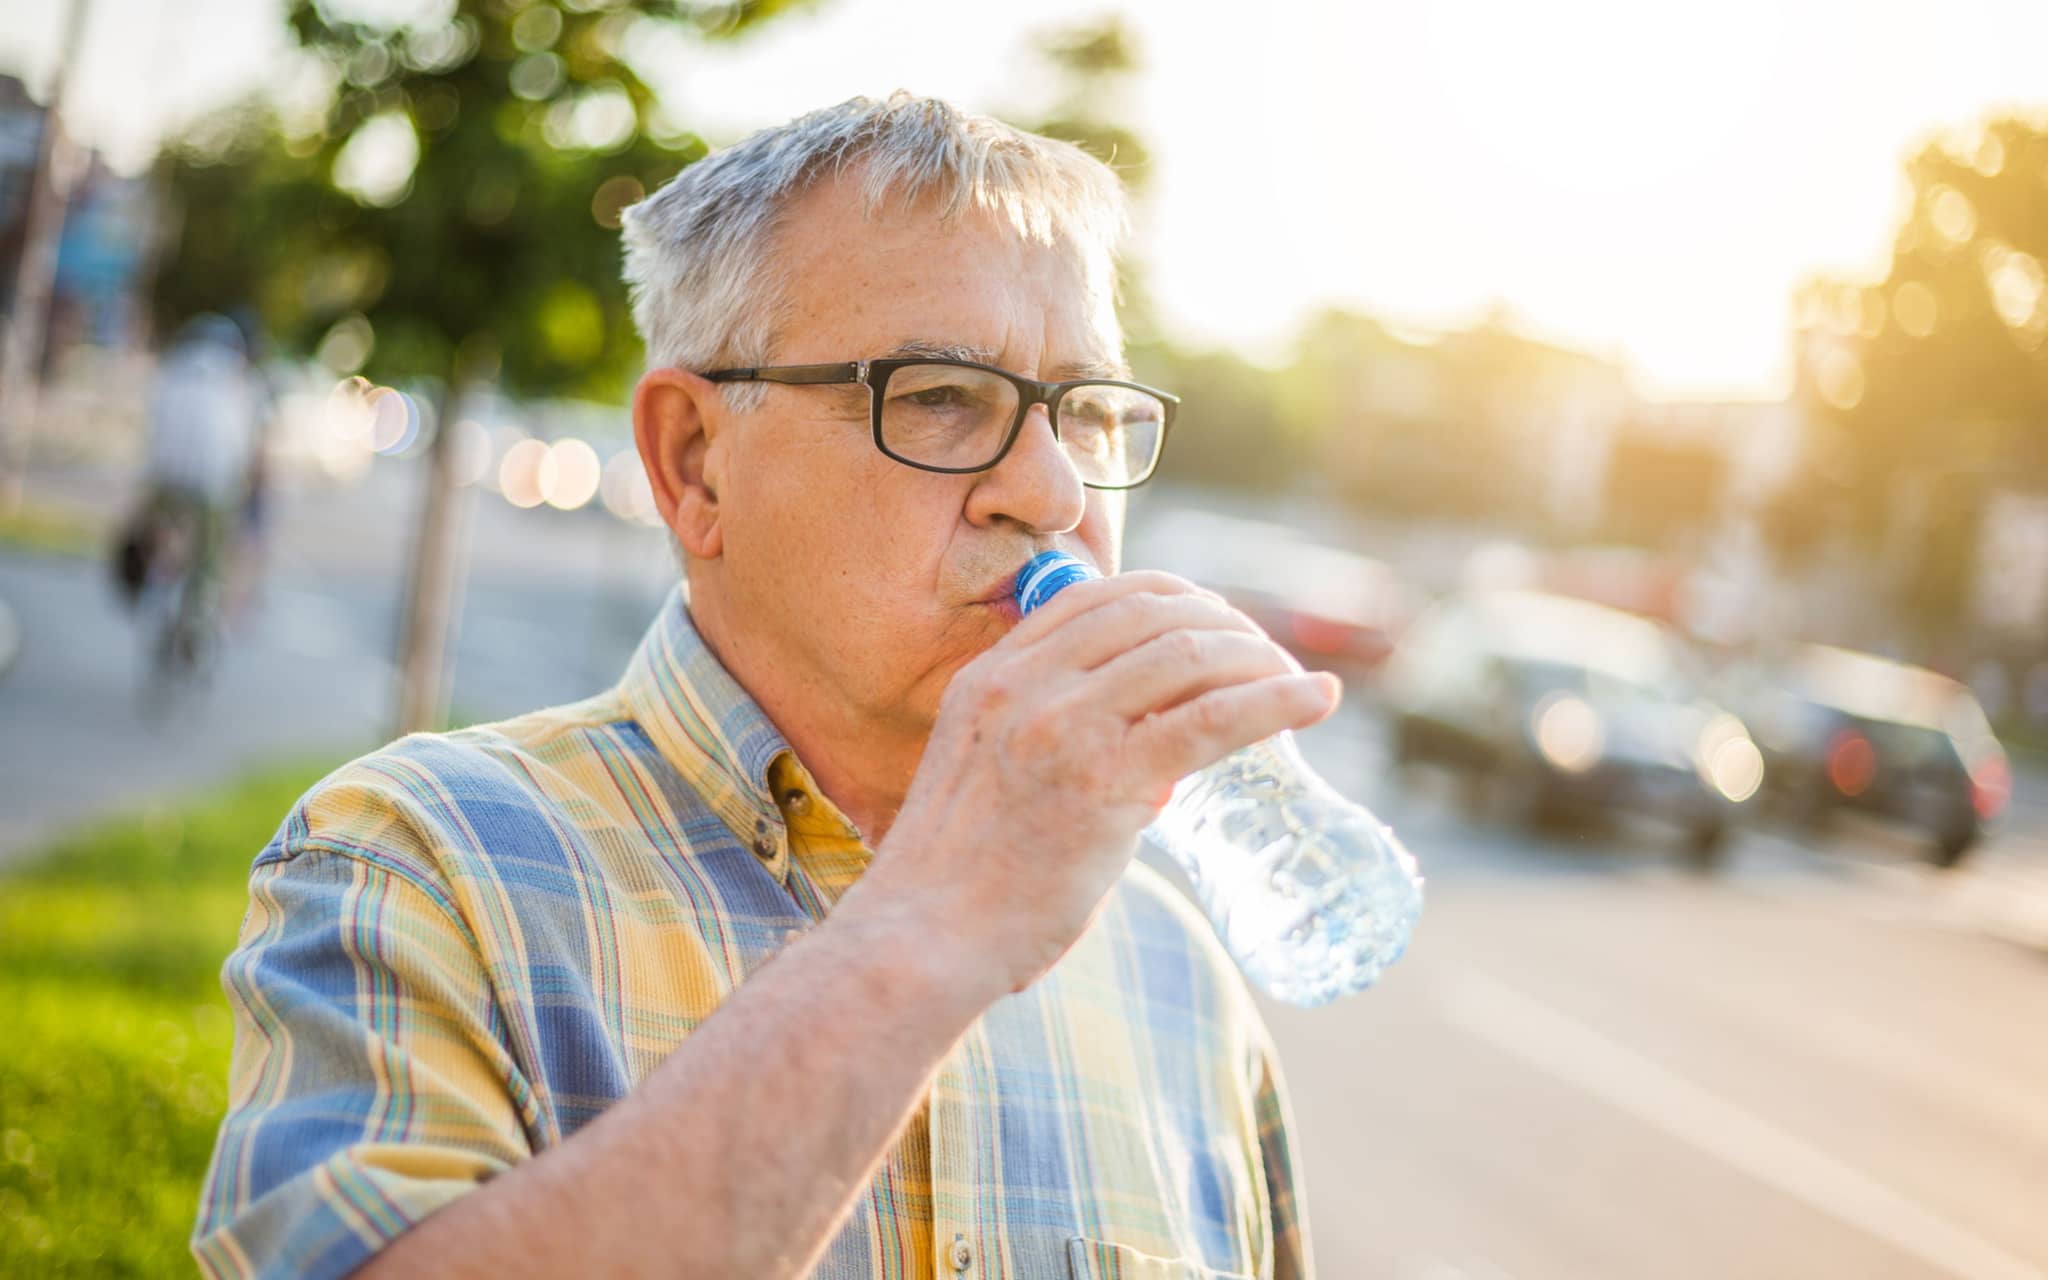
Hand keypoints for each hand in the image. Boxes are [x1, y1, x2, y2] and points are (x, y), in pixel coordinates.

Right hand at [861, 571, 1339, 996]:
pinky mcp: (1104, 782)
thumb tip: (1146, 752)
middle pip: (1154, 613)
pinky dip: (1277, 701)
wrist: (920, 939)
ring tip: (1297, 682)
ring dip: (1260, 658)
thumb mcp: (982, 772)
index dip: (1173, 598)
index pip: (1099, 596)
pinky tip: (1319, 701)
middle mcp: (1026, 686)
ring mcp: (1064, 728)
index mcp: (992, 675)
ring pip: (1190, 656)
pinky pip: (1212, 720)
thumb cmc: (958, 880)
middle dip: (1225, 625)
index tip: (1214, 625)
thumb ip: (1041, 740)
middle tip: (1267, 659)